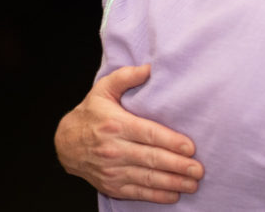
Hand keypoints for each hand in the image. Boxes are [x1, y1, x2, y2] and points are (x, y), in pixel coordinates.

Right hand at [54, 64, 203, 201]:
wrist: (66, 143)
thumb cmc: (91, 113)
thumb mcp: (104, 89)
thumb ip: (127, 76)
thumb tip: (150, 67)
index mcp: (116, 125)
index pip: (148, 134)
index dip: (170, 141)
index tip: (190, 147)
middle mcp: (114, 149)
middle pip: (151, 158)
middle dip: (177, 166)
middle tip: (198, 169)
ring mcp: (112, 170)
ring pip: (147, 178)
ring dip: (172, 183)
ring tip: (193, 184)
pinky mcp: (111, 185)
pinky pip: (137, 192)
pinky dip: (157, 195)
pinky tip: (174, 195)